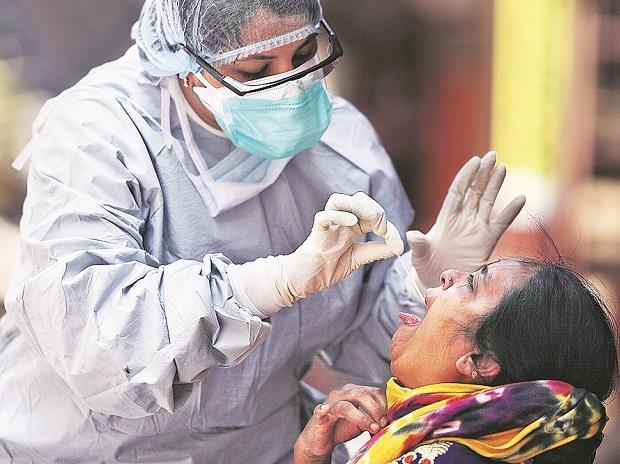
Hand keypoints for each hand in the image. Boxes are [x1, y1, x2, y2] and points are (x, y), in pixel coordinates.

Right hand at [228, 192, 403, 314]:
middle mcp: (340, 221)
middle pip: (358, 200)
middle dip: (375, 210)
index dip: (387, 225)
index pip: (371, 214)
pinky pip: (324, 216)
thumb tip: (400, 246)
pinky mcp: (316, 234)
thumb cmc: (328, 267)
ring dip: (358, 206)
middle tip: (383, 230)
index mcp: (352, 226)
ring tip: (371, 219)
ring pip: (339, 200)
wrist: (304, 281)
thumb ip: (378, 250)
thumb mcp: (359, 258)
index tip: (395, 243)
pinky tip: (352, 222)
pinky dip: (338, 215)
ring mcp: (327, 226)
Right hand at [294, 384, 387, 463]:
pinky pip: (321, 410)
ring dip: (361, 417)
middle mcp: (342, 394)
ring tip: (371, 427)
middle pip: (362, 395)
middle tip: (382, 424)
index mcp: (354, 392)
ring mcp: (330, 403)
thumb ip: (374, 418)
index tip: (389, 418)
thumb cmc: (342, 428)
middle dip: (375, 410)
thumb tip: (390, 421)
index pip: (373, 391)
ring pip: (346, 405)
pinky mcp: (319, 415)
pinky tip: (325, 410)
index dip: (383, 404)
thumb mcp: (363, 422)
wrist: (322, 439)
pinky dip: (323, 410)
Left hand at [408, 151, 525, 288]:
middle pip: (474, 190)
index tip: (475, 160)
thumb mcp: (419, 256)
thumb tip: (412, 235)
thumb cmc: (425, 267)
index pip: (458, 190)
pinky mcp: (487, 241)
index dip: (466, 175)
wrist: (439, 283)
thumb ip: (419, 245)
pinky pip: (502, 223)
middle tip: (492, 155)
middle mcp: (462, 219)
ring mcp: (476, 228)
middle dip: (482, 173)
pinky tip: (521, 198)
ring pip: (487, 201)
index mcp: (446, 218)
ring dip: (495, 185)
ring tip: (502, 168)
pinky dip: (511, 212)